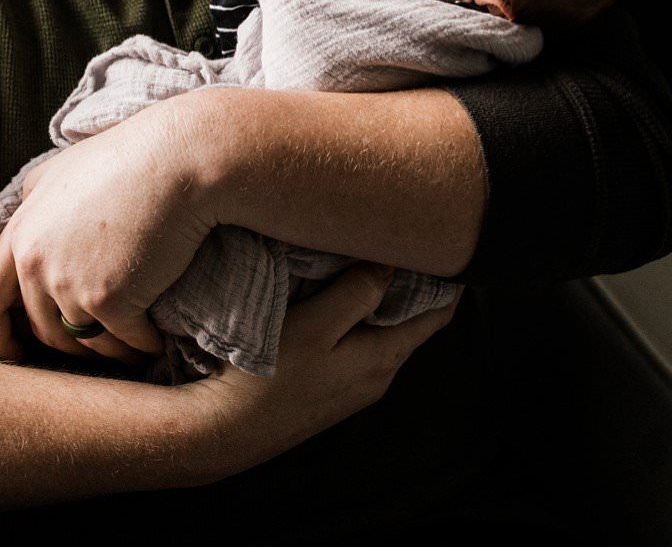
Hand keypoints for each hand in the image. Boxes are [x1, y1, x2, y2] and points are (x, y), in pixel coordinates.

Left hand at [0, 107, 211, 364]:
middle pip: (38, 328)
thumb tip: (26, 219)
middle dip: (61, 350)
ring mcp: (69, 284)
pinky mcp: (109, 300)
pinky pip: (124, 340)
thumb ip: (33, 205)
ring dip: (107, 353)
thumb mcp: (57, 172)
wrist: (173, 160)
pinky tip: (156, 342)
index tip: (13, 348)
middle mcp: (34, 263)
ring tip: (128, 350)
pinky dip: (141, 346)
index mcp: (19, 233)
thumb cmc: (124, 157)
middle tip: (83, 360)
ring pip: (82, 340)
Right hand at [184, 264, 460, 479]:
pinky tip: (335, 300)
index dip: (445, 280)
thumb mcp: (314, 325)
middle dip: (412, 284)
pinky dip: (358, 318)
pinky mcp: (329, 390)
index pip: (436, 315)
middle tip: (401, 241)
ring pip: (383, 334)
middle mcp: (377, 377)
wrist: (225, 430)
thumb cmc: (269, 378)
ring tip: (368, 262)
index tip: (441, 246)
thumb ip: (356, 293)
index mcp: (383, 359)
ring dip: (381, 301)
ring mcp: (354, 387)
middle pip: (411, 323)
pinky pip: (358, 346)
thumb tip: (394, 265)